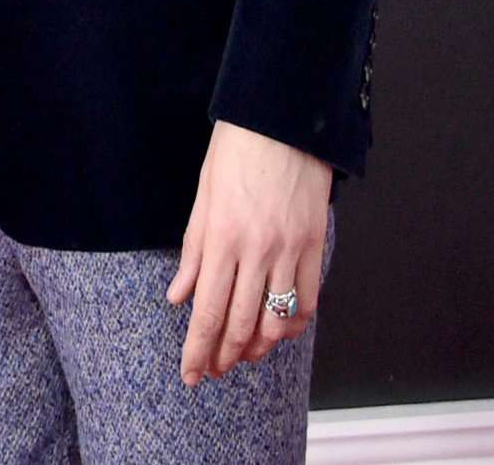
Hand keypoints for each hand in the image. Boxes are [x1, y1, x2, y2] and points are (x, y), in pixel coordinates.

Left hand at [166, 121, 329, 384]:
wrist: (282, 119)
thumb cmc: (237, 150)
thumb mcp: (202, 197)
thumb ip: (192, 251)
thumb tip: (179, 296)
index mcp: (221, 238)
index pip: (207, 313)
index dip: (198, 351)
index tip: (191, 374)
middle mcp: (255, 251)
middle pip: (240, 325)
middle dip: (224, 357)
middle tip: (214, 371)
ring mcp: (289, 251)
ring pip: (276, 323)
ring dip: (258, 348)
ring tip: (243, 356)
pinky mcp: (314, 246)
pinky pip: (307, 301)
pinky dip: (294, 326)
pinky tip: (281, 332)